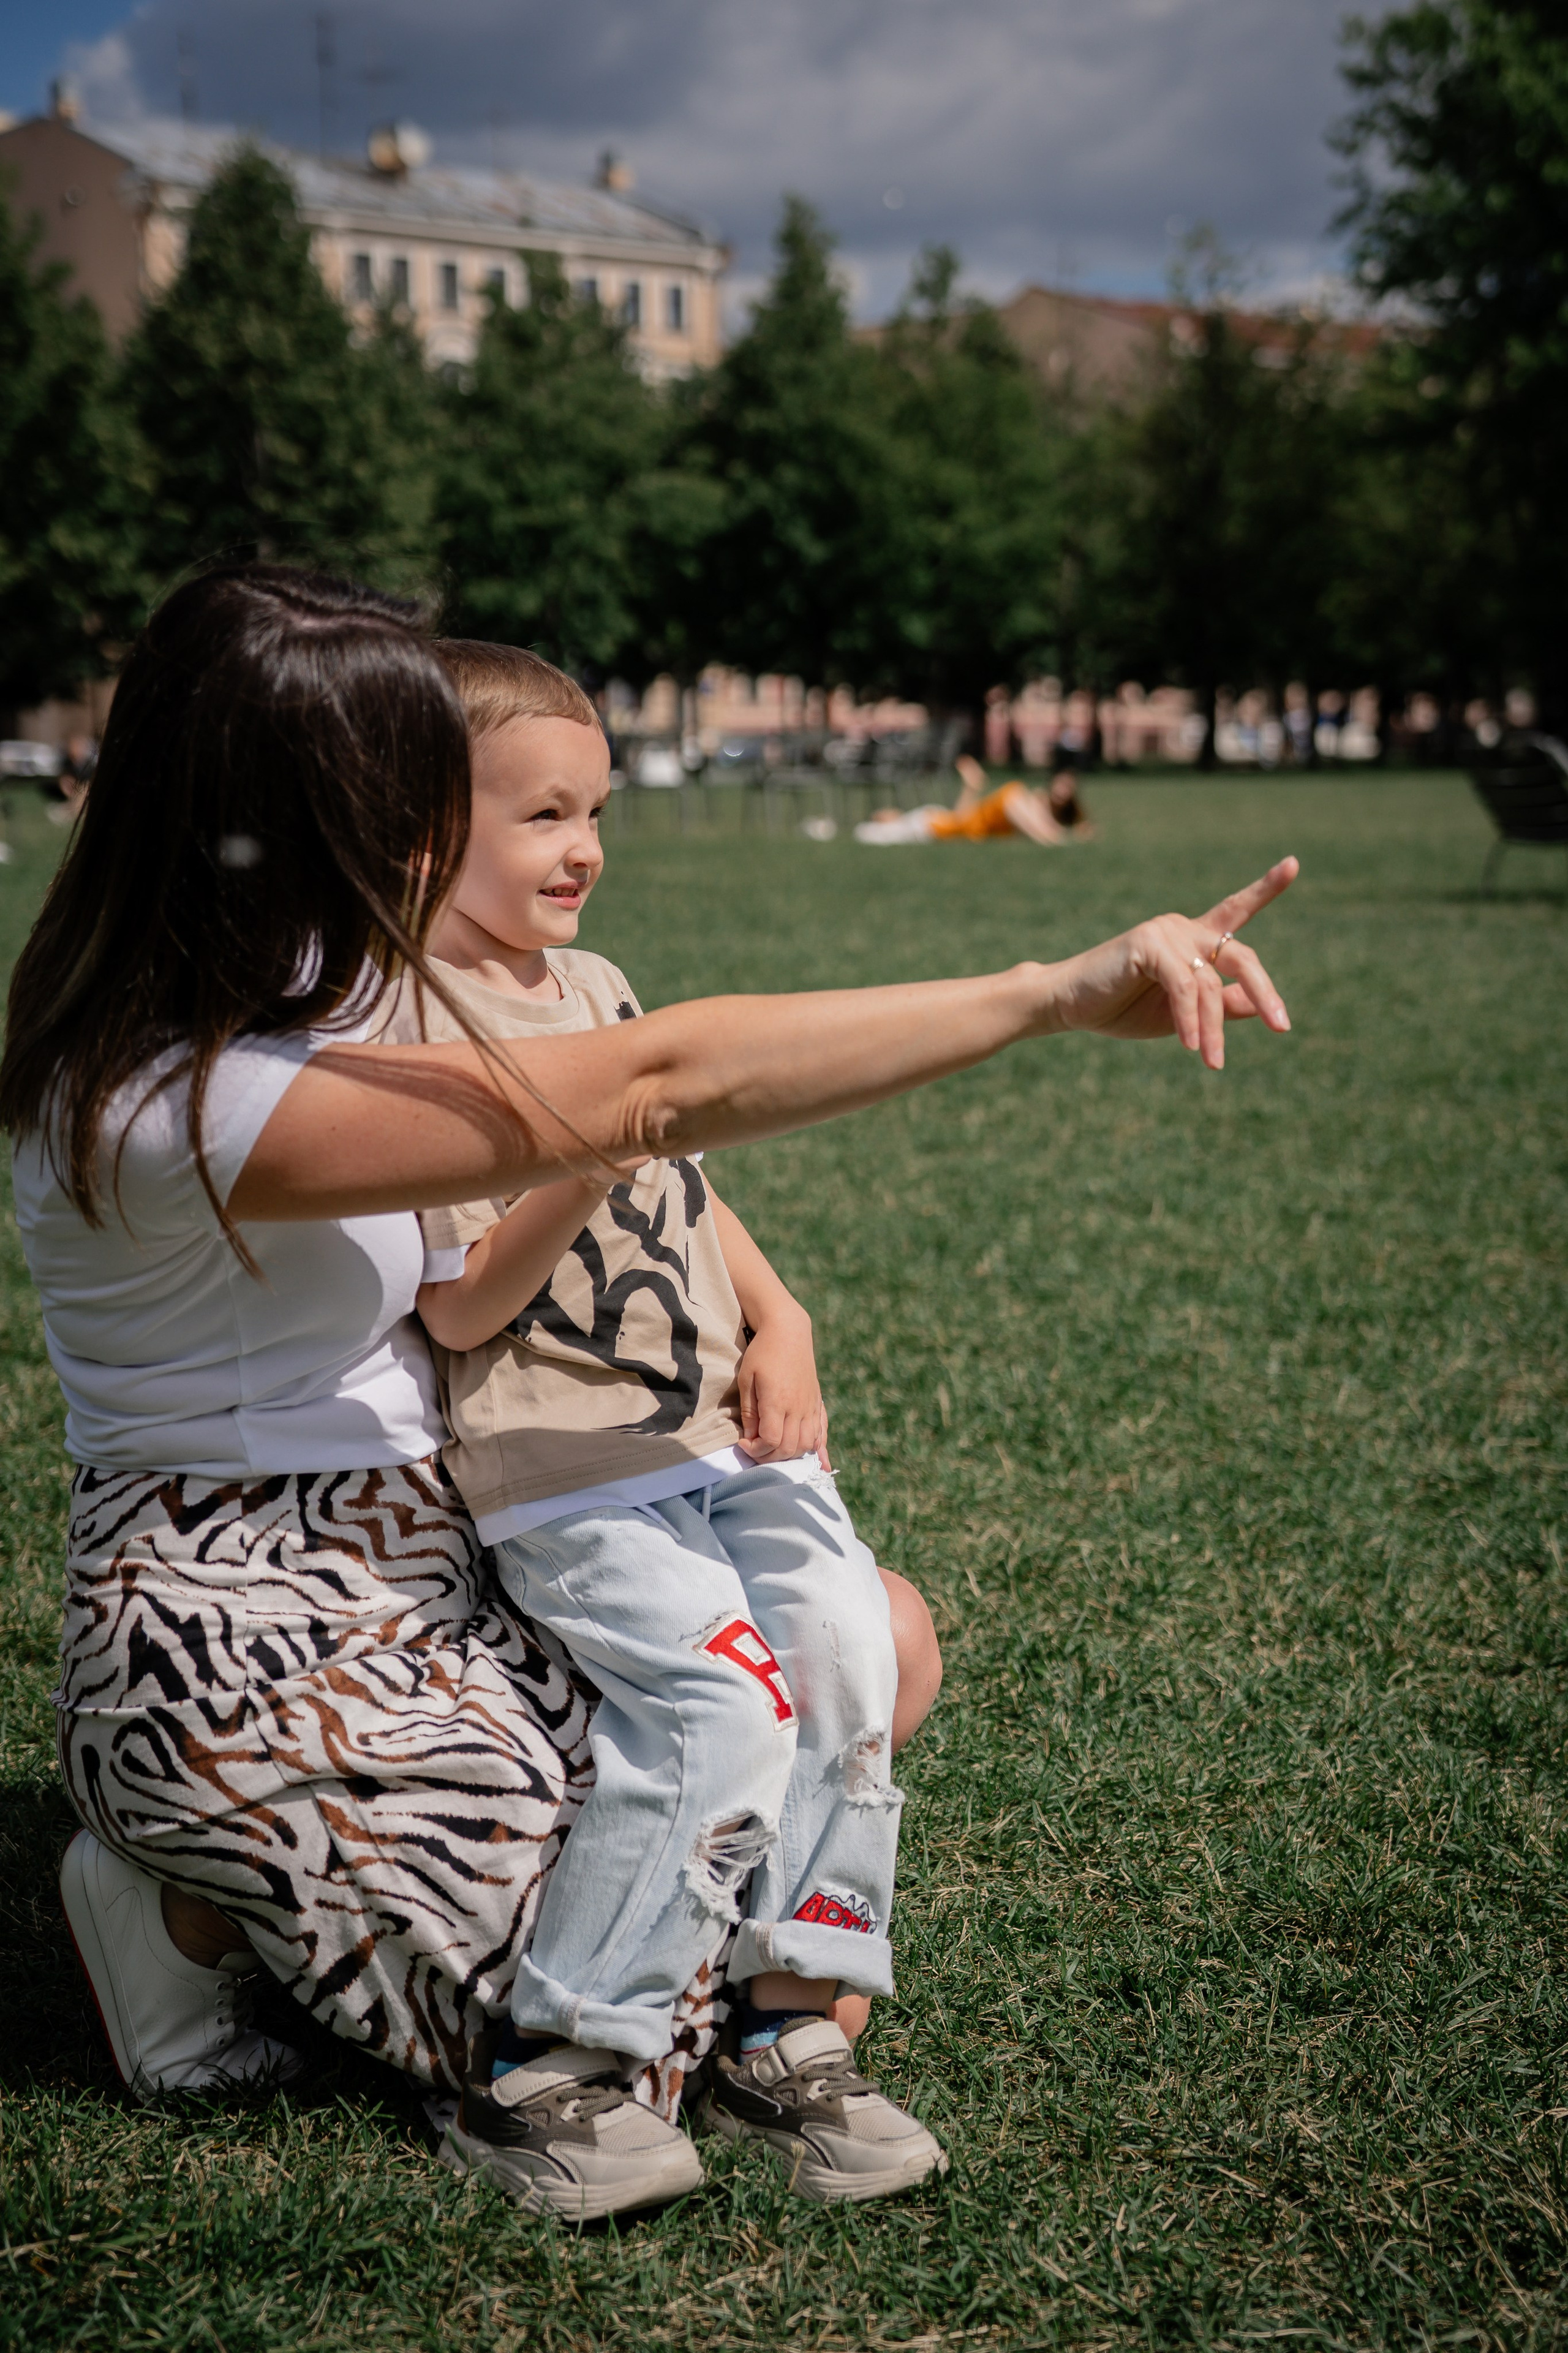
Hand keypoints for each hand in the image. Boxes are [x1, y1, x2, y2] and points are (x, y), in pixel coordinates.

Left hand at [737, 1310, 829, 1466]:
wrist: (789, 1331)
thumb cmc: (762, 1353)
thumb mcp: (747, 1379)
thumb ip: (749, 1412)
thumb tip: (750, 1438)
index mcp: (778, 1401)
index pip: (771, 1441)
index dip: (755, 1449)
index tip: (743, 1442)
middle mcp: (798, 1407)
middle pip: (789, 1448)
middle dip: (770, 1457)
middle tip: (755, 1448)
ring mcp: (810, 1406)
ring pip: (807, 1445)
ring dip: (790, 1455)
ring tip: (774, 1449)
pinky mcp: (817, 1403)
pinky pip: (821, 1432)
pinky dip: (818, 1448)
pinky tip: (817, 1459)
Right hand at [1052, 856, 1296, 1070]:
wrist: (1067, 1006)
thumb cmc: (1121, 1008)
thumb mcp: (1181, 1015)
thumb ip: (1218, 1006)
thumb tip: (1260, 1005)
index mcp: (1193, 939)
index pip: (1236, 910)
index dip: (1265, 887)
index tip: (1293, 864)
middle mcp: (1183, 928)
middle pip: (1239, 956)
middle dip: (1264, 991)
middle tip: (1282, 1026)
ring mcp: (1166, 931)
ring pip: (1209, 985)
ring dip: (1213, 1030)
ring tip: (1213, 1063)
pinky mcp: (1148, 943)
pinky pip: (1185, 987)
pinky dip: (1191, 1020)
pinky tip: (1190, 1045)